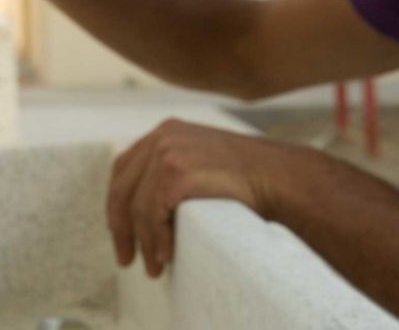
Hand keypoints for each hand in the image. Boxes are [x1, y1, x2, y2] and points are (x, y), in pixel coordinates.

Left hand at [106, 119, 289, 276]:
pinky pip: (153, 211)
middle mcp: (162, 136)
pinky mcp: (177, 170)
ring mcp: (168, 150)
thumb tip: (145, 216)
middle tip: (127, 259)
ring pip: (137, 205)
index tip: (119, 233)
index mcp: (166, 132)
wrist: (282, 178)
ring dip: (143, 241)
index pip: (124, 169)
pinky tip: (165, 255)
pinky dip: (156, 238)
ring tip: (153, 267)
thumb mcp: (203, 165)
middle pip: (122, 187)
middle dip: (121, 228)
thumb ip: (173, 175)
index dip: (116, 204)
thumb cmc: (249, 181)